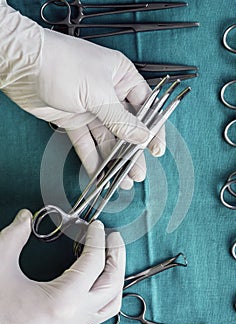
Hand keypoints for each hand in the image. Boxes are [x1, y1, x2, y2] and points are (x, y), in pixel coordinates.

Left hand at [0, 4, 165, 188]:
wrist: (24, 66)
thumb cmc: (63, 64)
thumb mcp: (99, 92)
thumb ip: (121, 119)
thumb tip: (142, 136)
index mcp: (121, 77)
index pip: (145, 106)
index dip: (152, 129)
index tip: (156, 149)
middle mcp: (108, 93)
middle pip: (126, 127)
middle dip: (132, 151)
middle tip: (138, 172)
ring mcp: (90, 107)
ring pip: (106, 138)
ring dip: (114, 159)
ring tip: (122, 179)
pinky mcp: (73, 120)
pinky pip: (86, 142)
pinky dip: (92, 158)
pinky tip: (100, 173)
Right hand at [0, 209, 125, 323]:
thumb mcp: (0, 267)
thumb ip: (15, 238)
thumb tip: (25, 218)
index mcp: (63, 300)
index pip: (94, 262)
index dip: (97, 239)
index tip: (96, 227)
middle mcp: (76, 316)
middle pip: (113, 283)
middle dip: (117, 256)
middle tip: (113, 238)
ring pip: (113, 303)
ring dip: (117, 276)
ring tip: (112, 257)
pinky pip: (101, 312)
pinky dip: (107, 292)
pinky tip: (98, 281)